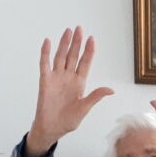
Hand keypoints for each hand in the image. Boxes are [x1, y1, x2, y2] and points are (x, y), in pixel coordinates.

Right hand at [27, 27, 113, 156]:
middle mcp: (68, 78)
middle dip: (77, 43)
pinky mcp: (45, 81)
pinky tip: (48, 42)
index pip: (85, 63)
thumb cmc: (68, 120)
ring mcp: (56, 78)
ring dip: (64, 44)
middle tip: (79, 28)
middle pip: (73, 56)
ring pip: (60, 57)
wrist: (52, 128)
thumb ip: (95, 96)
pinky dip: (45, 53)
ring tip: (68, 31)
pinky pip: (44, 64)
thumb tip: (111, 90)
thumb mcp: (85, 108)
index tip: (92, 39)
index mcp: (80, 83)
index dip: (88, 51)